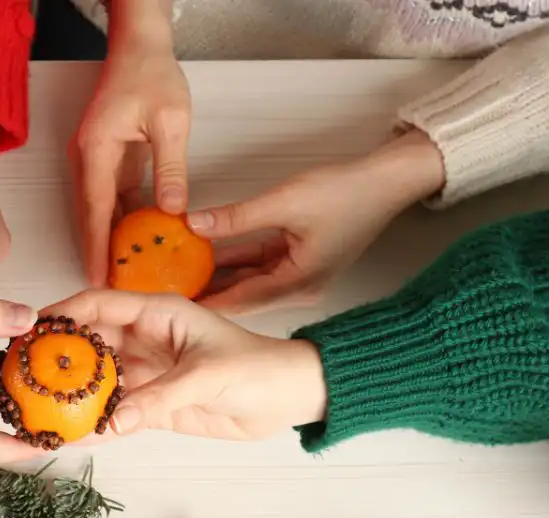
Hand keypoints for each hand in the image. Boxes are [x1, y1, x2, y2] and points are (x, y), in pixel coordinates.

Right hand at [41, 289, 325, 440]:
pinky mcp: (152, 407)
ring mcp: (145, 375)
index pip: (98, 306)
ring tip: (35, 413)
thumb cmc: (257, 368)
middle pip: (87, 346)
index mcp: (156, 313)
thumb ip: (160, 397)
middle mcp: (144, 341)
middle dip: (55, 361)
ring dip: (70, 398)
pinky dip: (93, 426)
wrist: (286, 398)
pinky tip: (68, 438)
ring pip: (96, 384)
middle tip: (21, 379)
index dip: (62, 315)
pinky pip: (115, 415)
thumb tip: (113, 420)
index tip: (30, 332)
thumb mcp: (207, 375)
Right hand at [73, 11, 190, 286]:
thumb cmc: (151, 73)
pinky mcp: (108, 159)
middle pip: (90, 217)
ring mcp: (95, 160)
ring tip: (124, 274)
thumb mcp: (171, 121)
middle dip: (99, 253)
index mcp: (96, 150)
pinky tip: (137, 242)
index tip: (98, 278)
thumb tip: (173, 212)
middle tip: (111, 289)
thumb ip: (171, 168)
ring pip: (100, 210)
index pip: (96, 211)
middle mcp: (87, 158)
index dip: (97, 248)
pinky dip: (122, 221)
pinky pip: (112, 198)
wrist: (139, 45)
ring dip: (110, 240)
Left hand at [188, 129, 445, 314]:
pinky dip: (233, 259)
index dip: (202, 304)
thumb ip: (236, 217)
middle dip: (203, 292)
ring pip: (246, 279)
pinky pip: (257, 264)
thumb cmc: (347, 191)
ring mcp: (298, 275)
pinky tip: (202, 252)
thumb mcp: (284, 202)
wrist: (386, 181)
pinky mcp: (297, 260)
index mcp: (297, 285)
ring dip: (215, 275)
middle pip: (240, 296)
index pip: (239, 302)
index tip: (168, 306)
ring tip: (174, 273)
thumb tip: (193, 224)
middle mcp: (297, 288)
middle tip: (162, 291)